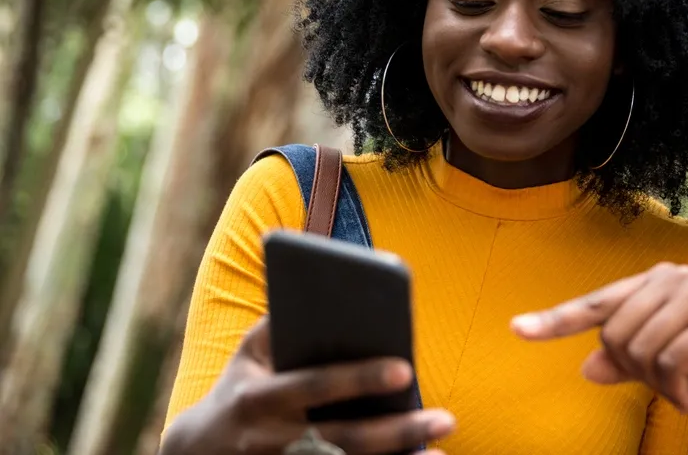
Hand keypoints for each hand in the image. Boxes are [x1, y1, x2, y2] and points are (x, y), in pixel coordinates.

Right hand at [161, 317, 454, 454]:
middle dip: (396, 430)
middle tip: (445, 419)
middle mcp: (271, 439)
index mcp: (261, 397)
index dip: (359, 378)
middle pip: (342, 439)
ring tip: (440, 449)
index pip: (316, 385)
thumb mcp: (249, 353)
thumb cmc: (240, 386)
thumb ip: (283, 323)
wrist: (198, 451)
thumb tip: (331, 293)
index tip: (404, 367)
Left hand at [511, 262, 687, 419]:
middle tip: (665, 385)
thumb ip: (628, 362)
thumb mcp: (668, 365)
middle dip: (634, 371)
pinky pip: (672, 362)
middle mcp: (676, 279)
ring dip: (659, 385)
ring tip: (682, 391)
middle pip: (616, 334)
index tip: (518, 329)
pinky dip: (677, 391)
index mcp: (657, 282)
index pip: (597, 302)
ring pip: (641, 350)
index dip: (555, 320)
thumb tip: (588, 367)